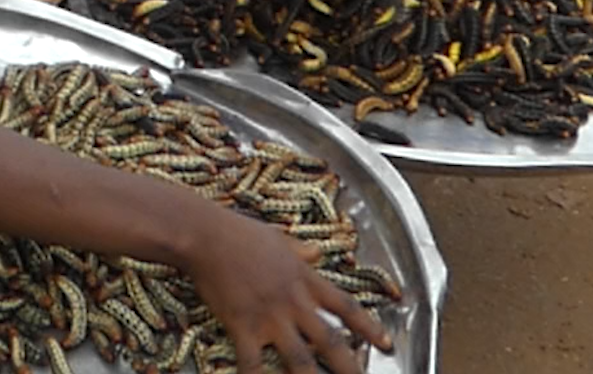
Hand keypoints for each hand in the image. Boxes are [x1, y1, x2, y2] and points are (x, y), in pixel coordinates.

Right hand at [183, 211, 391, 373]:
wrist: (206, 235)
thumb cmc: (239, 233)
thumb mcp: (278, 238)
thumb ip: (300, 250)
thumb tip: (316, 253)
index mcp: (304, 279)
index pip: (346, 307)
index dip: (369, 328)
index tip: (386, 344)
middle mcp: (294, 302)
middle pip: (331, 341)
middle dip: (351, 367)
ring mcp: (270, 317)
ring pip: (301, 360)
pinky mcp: (243, 326)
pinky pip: (254, 363)